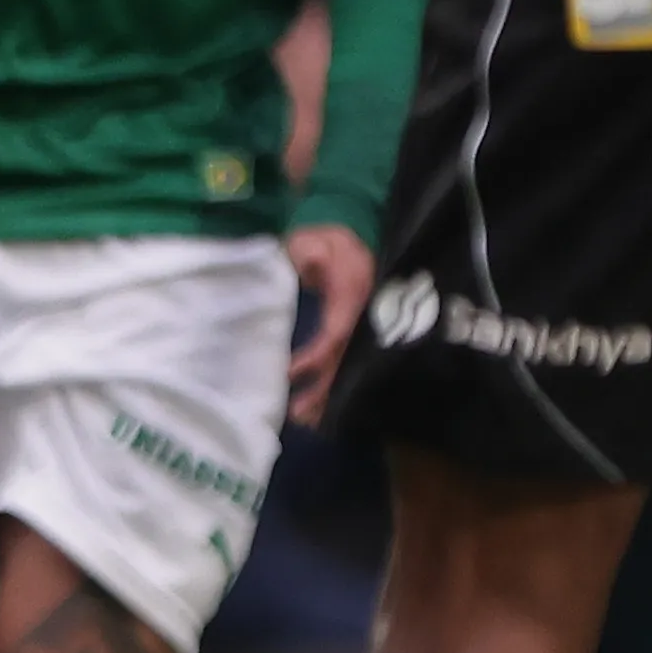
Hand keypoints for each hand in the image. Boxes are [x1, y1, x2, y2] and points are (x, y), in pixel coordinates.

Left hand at [283, 224, 373, 422]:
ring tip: (305, 420)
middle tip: (299, 413)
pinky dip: (331, 383)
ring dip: (327, 392)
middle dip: (324, 386)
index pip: (339, 330)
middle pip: (346, 356)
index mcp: (353, 291)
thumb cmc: (323, 239)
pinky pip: (344, 360)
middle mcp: (362, 314)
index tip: (289, 372)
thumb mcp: (313, 240)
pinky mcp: (353, 331)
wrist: (345, 232)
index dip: (317, 354)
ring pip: (346, 364)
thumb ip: (311, 252)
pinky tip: (316, 407)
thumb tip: (310, 263)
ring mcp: (359, 324)